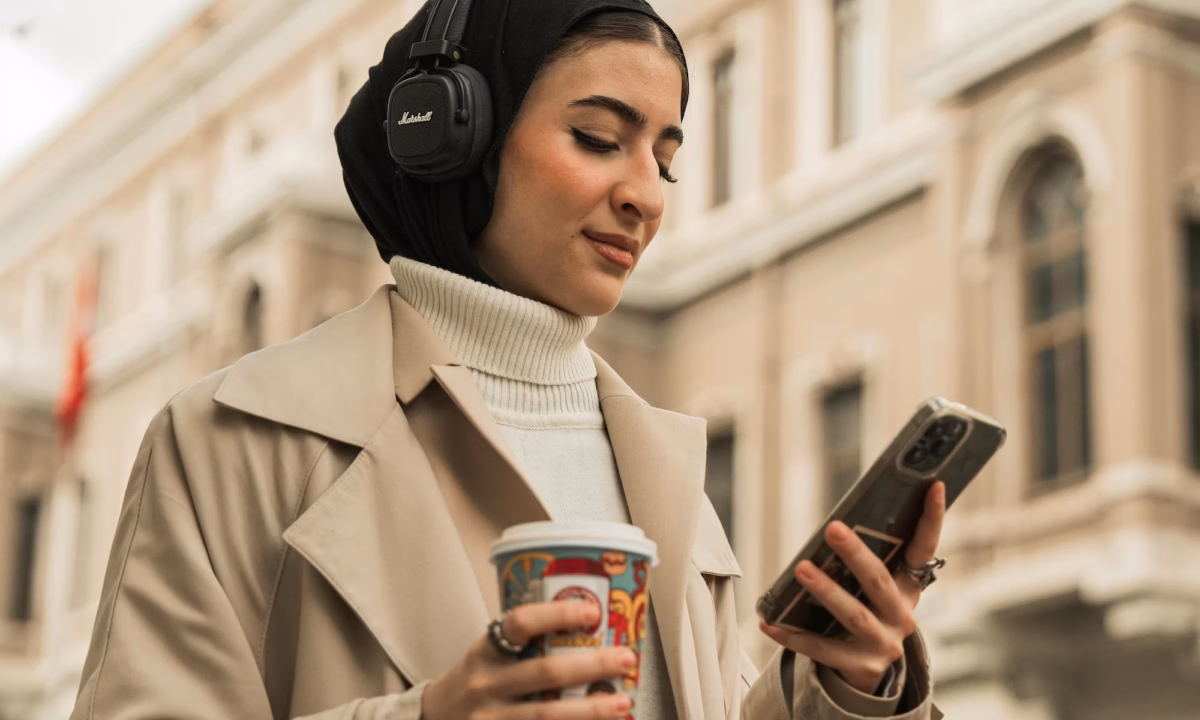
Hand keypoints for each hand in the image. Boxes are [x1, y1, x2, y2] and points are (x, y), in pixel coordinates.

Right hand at [422, 600, 636, 719]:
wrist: (435, 719)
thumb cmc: (477, 680)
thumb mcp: (488, 654)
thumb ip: (525, 643)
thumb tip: (592, 625)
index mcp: (486, 651)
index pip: (519, 624)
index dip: (557, 615)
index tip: (591, 610)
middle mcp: (486, 684)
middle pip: (546, 673)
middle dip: (592, 665)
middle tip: (626, 658)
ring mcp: (491, 719)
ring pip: (548, 715)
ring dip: (591, 709)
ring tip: (623, 701)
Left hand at [760, 481, 945, 694]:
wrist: (870, 674)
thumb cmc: (867, 614)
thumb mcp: (876, 591)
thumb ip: (864, 564)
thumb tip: (833, 525)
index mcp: (909, 589)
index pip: (925, 549)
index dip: (932, 518)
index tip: (935, 485)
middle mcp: (902, 617)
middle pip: (879, 581)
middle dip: (855, 554)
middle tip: (832, 528)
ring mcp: (883, 644)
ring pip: (853, 614)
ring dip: (826, 591)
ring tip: (801, 569)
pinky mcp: (859, 666)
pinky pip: (822, 649)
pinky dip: (794, 637)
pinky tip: (769, 622)